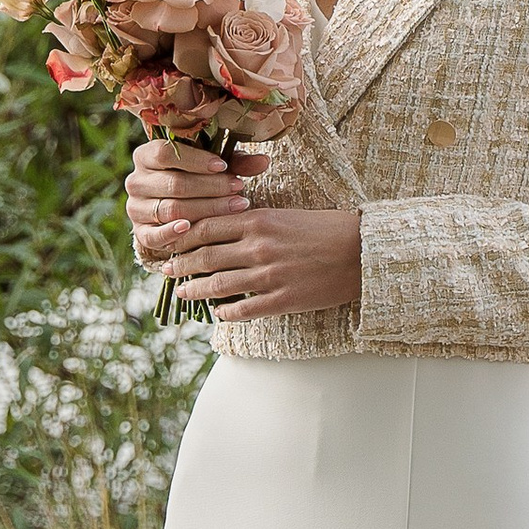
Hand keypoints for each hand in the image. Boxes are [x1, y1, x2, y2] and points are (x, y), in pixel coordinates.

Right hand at [124, 137, 247, 268]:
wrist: (174, 207)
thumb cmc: (197, 178)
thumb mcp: (213, 166)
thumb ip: (235, 163)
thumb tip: (264, 161)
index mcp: (146, 156)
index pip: (165, 153)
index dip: (195, 160)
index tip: (224, 167)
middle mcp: (135, 181)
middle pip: (173, 184)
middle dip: (209, 188)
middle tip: (238, 189)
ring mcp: (135, 208)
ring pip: (170, 209)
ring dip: (205, 209)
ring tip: (234, 207)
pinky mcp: (140, 233)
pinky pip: (153, 236)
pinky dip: (173, 233)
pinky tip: (193, 228)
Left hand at [125, 141, 360, 322]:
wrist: (363, 251)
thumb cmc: (326, 229)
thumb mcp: (285, 214)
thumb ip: (253, 222)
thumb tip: (222, 229)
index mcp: (258, 221)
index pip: (206, 228)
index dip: (182, 238)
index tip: (169, 243)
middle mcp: (259, 247)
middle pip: (205, 257)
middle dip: (180, 266)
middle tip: (165, 271)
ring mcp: (270, 276)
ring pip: (219, 285)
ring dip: (195, 291)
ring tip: (182, 293)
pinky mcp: (284, 300)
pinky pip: (245, 310)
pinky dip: (226, 313)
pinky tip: (218, 314)